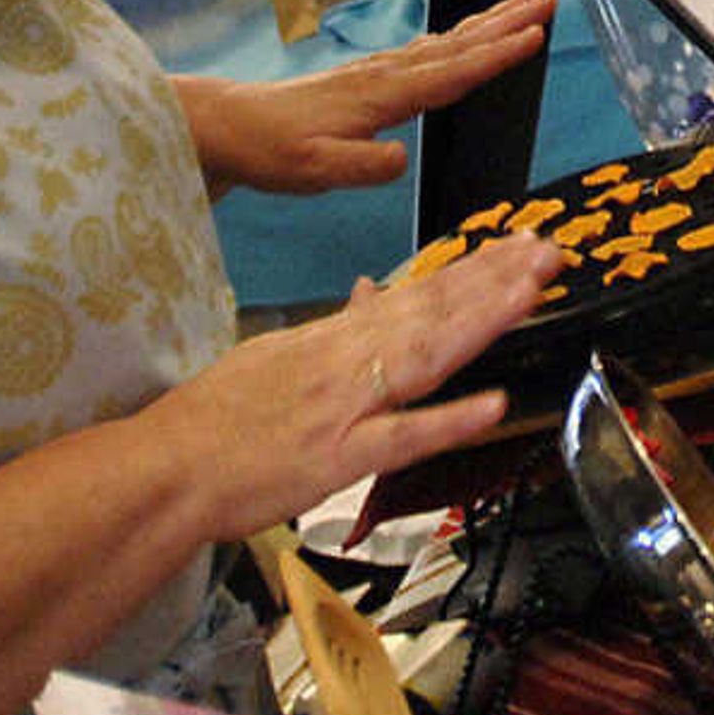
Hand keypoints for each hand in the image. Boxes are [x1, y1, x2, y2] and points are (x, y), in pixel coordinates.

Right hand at [156, 237, 561, 533]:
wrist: (164, 468)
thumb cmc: (213, 420)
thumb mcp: (273, 354)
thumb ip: (329, 327)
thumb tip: (368, 291)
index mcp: (331, 339)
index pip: (414, 295)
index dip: (470, 271)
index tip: (514, 246)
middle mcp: (344, 361)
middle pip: (431, 312)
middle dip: (494, 279)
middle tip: (549, 249)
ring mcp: (345, 407)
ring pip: (425, 355)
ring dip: (482, 320)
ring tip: (532, 291)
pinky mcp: (338, 458)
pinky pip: (402, 436)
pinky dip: (448, 419)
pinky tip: (493, 403)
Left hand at [192, 0, 554, 195]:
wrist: (229, 125)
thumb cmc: (270, 150)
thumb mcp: (313, 169)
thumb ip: (360, 166)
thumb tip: (401, 160)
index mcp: (384, 95)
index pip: (452, 73)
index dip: (496, 55)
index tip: (535, 34)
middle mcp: (387, 74)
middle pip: (458, 44)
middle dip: (505, 22)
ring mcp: (378, 72)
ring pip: (445, 42)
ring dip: (486, 23)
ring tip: (521, 2)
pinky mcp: (369, 77)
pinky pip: (427, 50)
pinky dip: (457, 37)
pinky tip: (464, 36)